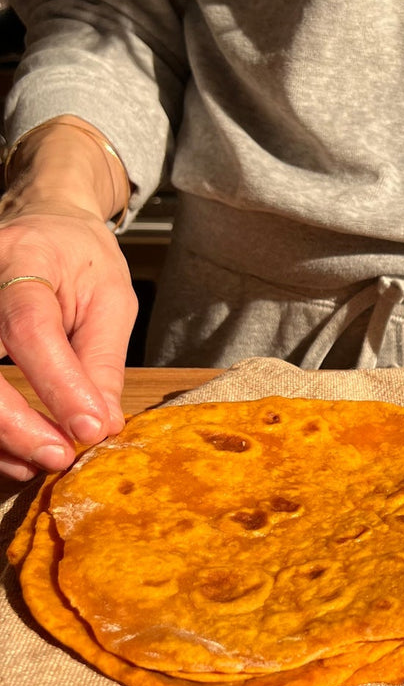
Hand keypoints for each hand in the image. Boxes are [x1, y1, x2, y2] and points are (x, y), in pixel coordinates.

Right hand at [0, 118, 135, 479]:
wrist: (40, 225)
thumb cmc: (79, 259)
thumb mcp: (110, 298)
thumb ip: (101, 361)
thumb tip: (101, 425)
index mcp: (23, 259)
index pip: (29, 325)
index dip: (57, 383)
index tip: (89, 428)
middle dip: (12, 422)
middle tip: (59, 456)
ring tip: (40, 460)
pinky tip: (17, 453)